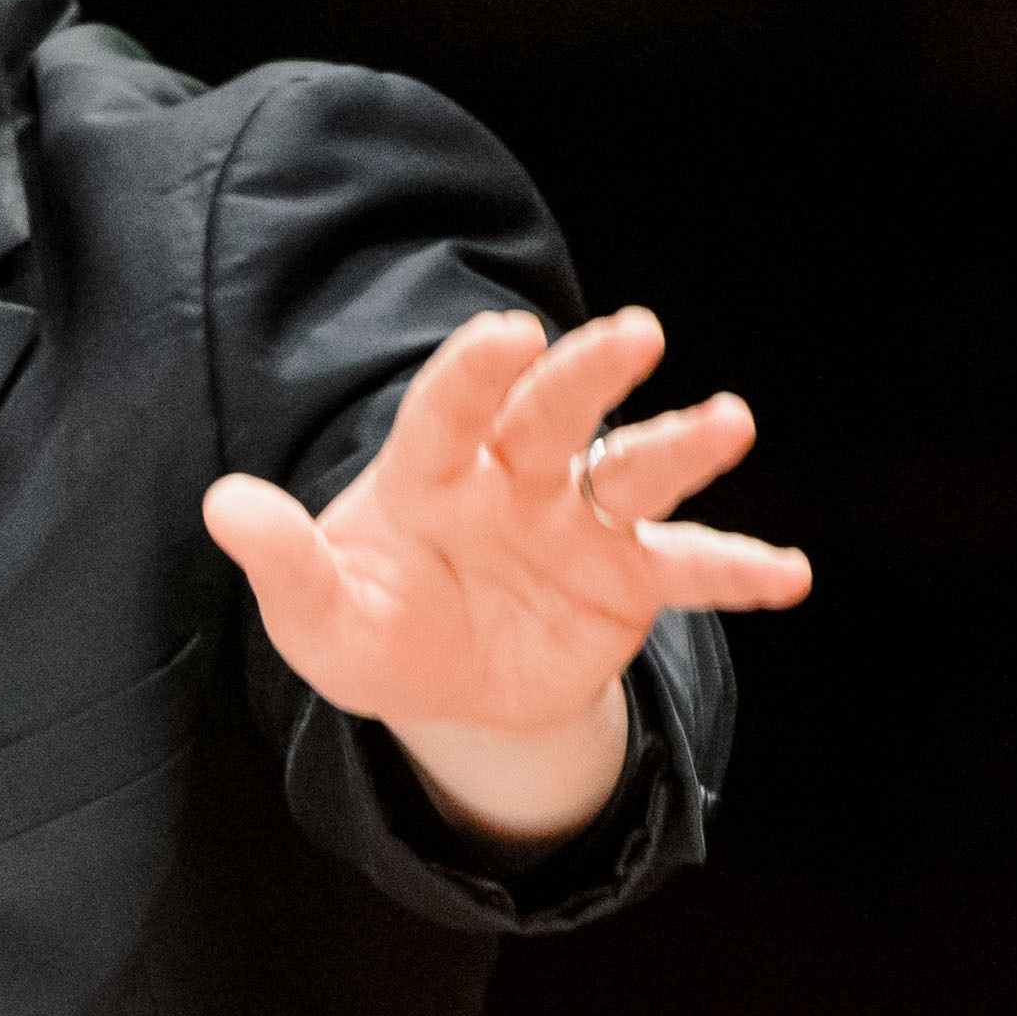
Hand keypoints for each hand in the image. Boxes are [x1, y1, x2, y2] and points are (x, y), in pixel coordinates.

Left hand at [197, 303, 808, 847]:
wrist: (447, 683)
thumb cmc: (374, 626)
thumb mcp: (317, 614)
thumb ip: (283, 560)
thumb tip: (225, 504)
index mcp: (433, 470)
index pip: (451, 410)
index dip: (476, 372)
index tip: (507, 332)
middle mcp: (516, 477)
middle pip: (553, 414)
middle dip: (590, 374)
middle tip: (633, 333)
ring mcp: (579, 522)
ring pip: (633, 472)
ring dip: (680, 446)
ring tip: (728, 422)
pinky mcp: (628, 578)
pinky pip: (689, 571)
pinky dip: (739, 571)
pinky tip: (791, 575)